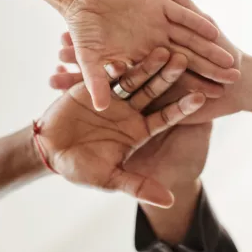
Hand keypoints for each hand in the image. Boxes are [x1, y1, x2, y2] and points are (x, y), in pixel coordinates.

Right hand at [36, 48, 205, 207]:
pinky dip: (112, 65)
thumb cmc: (82, 168)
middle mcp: (130, 111)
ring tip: (161, 50)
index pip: (166, 117)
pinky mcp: (94, 86)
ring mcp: (114, 96)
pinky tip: (125, 53)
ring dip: (146, 64)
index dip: (182, 107)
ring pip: (133, 77)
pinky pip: (104, 73)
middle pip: (154, 91)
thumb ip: (139, 186)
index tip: (201, 96)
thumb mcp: (111, 178)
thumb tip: (170, 202)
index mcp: (140, 130)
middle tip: (183, 60)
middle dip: (168, 77)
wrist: (50, 152)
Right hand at [63, 0, 239, 110]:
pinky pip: (180, 15)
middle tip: (234, 81)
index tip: (213, 100)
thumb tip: (100, 108)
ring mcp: (158, 24)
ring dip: (209, 48)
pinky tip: (213, 31)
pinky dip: (194, 21)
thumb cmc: (81, 29)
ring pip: (189, 39)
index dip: (192, 88)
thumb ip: (96, 81)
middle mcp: (155, 44)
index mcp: (143, 60)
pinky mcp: (158, 4)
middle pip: (188, 60)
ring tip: (232, 60)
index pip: (171, 78)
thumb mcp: (89, 59)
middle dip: (210, 70)